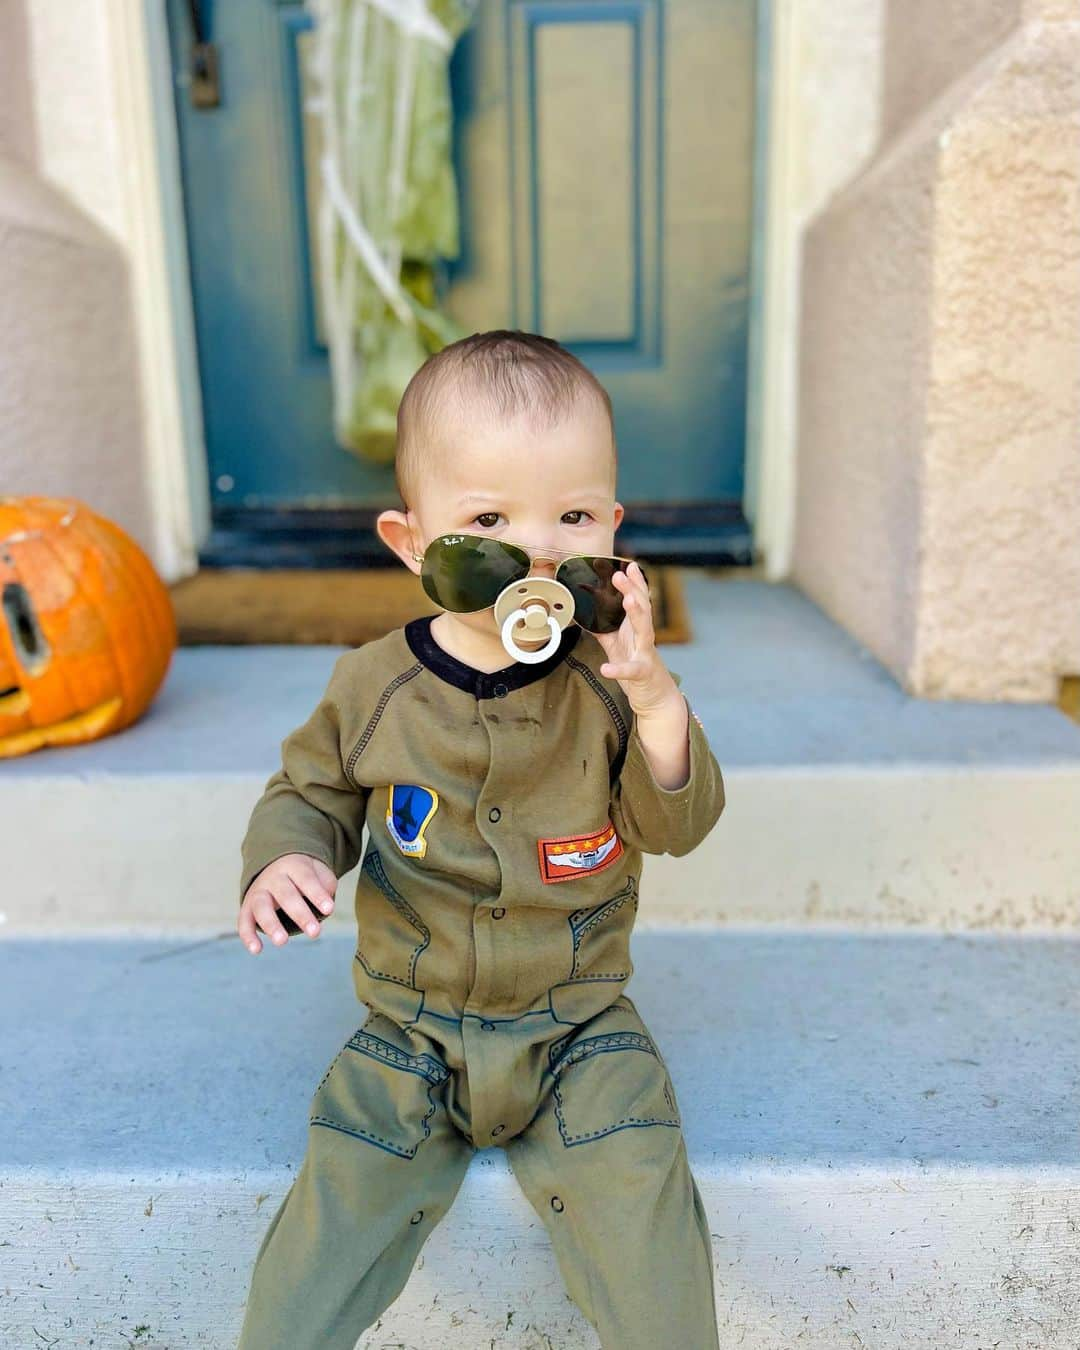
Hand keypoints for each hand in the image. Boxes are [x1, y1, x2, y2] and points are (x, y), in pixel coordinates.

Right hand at [238, 854, 335, 954]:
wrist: (275, 865)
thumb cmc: (303, 875)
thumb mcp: (318, 871)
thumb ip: (326, 883)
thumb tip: (326, 902)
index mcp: (293, 866)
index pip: (306, 879)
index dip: (317, 894)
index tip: (329, 910)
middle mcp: (273, 878)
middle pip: (286, 895)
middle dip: (300, 914)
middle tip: (315, 933)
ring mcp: (258, 892)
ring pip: (261, 907)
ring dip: (270, 924)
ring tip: (282, 941)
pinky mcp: (247, 907)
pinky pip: (243, 921)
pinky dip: (247, 936)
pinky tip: (256, 950)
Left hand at [595, 561, 680, 716]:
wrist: (655, 698)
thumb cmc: (636, 669)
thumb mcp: (617, 646)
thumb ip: (605, 630)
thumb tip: (587, 614)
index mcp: (637, 629)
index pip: (638, 601)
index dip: (635, 583)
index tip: (629, 565)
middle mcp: (645, 637)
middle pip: (642, 609)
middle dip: (633, 590)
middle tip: (621, 574)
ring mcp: (646, 654)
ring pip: (645, 631)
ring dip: (637, 614)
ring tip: (628, 601)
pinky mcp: (643, 674)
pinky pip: (631, 670)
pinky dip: (619, 669)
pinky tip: (606, 669)